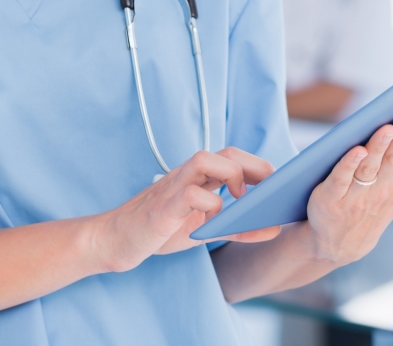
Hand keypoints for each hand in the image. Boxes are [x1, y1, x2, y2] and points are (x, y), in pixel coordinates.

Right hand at [89, 147, 277, 272]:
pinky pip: (188, 194)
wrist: (113, 240)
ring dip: (230, 174)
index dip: (259, 165)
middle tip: (269, 191)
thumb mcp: (204, 229)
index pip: (234, 155)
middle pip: (226, 152)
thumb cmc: (160, 230)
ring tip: (238, 199)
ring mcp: (173, 188)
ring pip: (205, 159)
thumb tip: (274, 229)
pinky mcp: (161, 208)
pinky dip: (208, 204)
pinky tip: (210, 221)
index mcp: (198, 176)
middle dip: (254, 166)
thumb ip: (237, 228)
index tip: (278, 185)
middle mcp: (187, 175)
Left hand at [304, 110, 392, 265]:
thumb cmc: (372, 205)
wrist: (339, 243)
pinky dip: (349, 165)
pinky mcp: (330, 199)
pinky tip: (357, 151)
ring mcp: (356, 197)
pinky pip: (341, 180)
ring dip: (379, 147)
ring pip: (369, 167)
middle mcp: (382, 191)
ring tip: (388, 128)